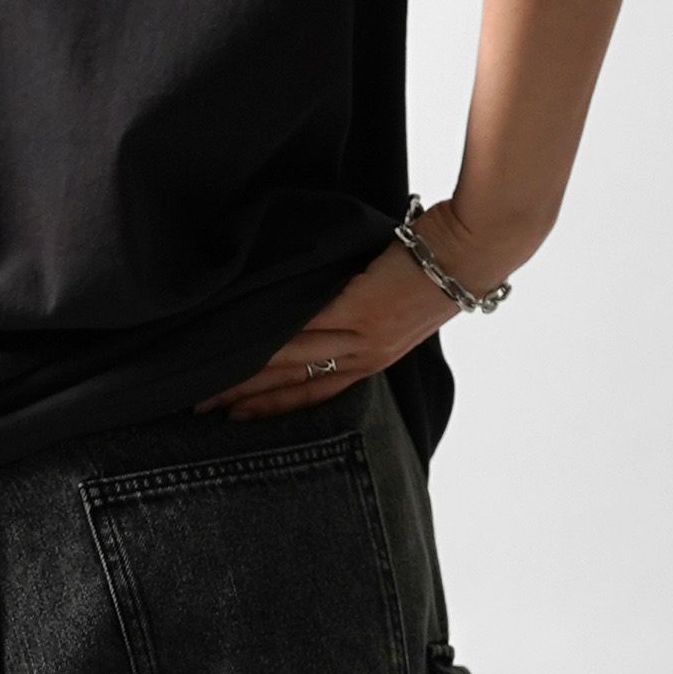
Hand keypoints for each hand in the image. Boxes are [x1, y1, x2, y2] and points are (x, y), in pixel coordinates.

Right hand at [192, 201, 469, 419]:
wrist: (468, 252)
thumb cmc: (436, 272)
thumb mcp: (397, 307)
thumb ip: (358, 315)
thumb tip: (318, 308)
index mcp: (375, 358)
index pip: (314, 392)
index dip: (273, 409)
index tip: (235, 421)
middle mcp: (365, 356)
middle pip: (295, 387)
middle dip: (248, 403)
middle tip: (204, 415)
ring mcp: (360, 335)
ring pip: (292, 364)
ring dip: (249, 378)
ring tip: (210, 388)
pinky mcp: (355, 308)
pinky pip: (302, 330)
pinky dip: (270, 340)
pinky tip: (239, 346)